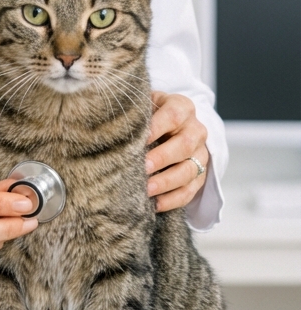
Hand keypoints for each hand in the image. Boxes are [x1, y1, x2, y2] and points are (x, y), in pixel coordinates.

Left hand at [145, 91, 208, 211]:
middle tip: (143, 168)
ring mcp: (200, 154)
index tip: (139, 139)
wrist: (172, 126)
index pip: (173, 115)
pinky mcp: (200, 175)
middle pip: (184, 145)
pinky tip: (155, 204)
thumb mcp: (144, 105)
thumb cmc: (150, 114)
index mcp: (182, 107)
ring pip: (189, 170)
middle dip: (162, 158)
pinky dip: (173, 200)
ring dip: (167, 182)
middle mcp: (195, 130)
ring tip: (147, 190)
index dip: (157, 127)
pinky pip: (190, 191)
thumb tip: (107, 123)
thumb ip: (133, 111)